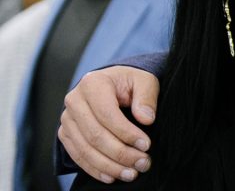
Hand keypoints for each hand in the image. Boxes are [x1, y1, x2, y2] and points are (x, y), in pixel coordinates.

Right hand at [58, 66, 160, 182]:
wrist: (112, 83)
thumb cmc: (130, 82)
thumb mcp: (144, 81)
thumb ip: (146, 97)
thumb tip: (146, 119)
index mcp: (93, 84)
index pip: (107, 114)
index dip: (126, 133)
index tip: (146, 145)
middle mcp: (74, 100)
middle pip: (95, 135)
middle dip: (121, 153)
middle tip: (143, 163)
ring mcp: (67, 119)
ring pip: (85, 149)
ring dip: (109, 166)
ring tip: (131, 173)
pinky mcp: (65, 133)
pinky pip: (78, 155)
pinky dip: (95, 169)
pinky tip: (111, 176)